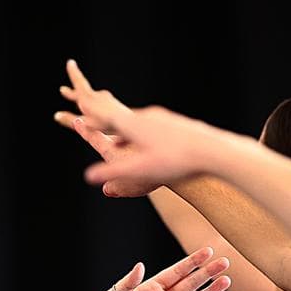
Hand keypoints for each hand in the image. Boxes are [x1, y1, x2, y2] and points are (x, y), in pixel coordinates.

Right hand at [55, 59, 233, 190]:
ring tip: (115, 138)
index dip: (88, 117)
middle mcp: (146, 117)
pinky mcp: (176, 124)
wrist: (215, 150)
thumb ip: (113, 172)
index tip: (76, 113)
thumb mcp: (140, 171)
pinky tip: (146, 143)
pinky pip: (151, 127)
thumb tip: (89, 176)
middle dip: (103, 119)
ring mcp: (162, 118)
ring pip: (136, 123)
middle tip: (90, 113)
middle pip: (117, 116)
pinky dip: (140, 134)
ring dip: (122, 129)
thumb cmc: (176, 162)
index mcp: (133, 126)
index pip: (104, 118)